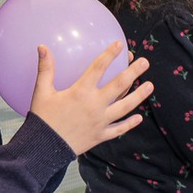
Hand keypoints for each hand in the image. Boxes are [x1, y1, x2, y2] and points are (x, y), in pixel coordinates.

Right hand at [28, 42, 153, 155]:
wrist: (43, 147)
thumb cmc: (42, 117)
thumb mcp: (42, 91)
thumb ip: (45, 68)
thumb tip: (42, 46)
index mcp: (80, 92)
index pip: (99, 68)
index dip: (110, 54)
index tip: (119, 44)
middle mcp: (95, 105)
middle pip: (120, 85)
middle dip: (134, 72)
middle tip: (145, 62)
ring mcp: (100, 121)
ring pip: (125, 106)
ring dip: (139, 95)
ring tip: (151, 85)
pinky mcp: (101, 135)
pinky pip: (119, 129)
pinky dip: (130, 123)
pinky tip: (139, 118)